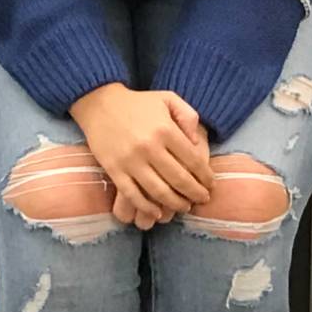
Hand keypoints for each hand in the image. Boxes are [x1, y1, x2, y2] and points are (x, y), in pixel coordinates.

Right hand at [110, 95, 210, 226]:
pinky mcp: (114, 170)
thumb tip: (197, 142)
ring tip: (185, 207)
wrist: (100, 104)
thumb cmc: (138, 103)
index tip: (211, 184)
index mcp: (165, 129)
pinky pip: (133, 195)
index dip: (205, 176)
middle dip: (195, 193)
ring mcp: (130, 161)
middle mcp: (149, 147)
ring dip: (176, 204)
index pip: (193, 160)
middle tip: (203, 199)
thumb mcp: (167, 99)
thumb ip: (187, 115)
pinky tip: (158, 212)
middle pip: (179, 179)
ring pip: (159, 192)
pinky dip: (147, 208)